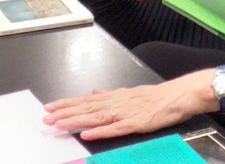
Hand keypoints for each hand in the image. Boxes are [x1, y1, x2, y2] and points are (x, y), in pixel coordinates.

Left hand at [43, 72, 208, 140]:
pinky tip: (87, 134)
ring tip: (59, 124)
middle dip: (65, 113)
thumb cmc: (156, 96)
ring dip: (76, 121)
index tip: (49, 106)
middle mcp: (117, 102)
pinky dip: (100, 131)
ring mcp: (126, 113)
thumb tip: (93, 92)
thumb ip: (110, 94)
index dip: (66, 103)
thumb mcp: (130, 92)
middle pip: (86, 108)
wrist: (178, 96)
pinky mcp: (136, 123)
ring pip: (96, 117)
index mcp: (114, 96)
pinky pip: (115, 129)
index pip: (85, 100)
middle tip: (46, 117)